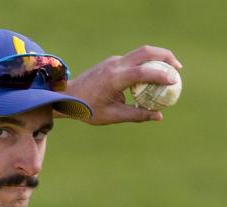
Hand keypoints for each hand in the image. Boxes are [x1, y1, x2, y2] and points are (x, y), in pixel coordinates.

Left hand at [63, 45, 182, 124]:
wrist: (67, 97)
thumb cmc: (88, 110)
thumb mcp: (113, 116)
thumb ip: (137, 115)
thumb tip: (158, 116)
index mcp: (114, 79)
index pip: (143, 72)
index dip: (161, 75)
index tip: (174, 81)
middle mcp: (115, 65)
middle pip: (146, 52)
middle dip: (165, 57)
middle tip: (178, 69)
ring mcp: (113, 61)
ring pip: (141, 52)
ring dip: (157, 57)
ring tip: (169, 70)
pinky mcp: (112, 61)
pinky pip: (133, 59)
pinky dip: (146, 63)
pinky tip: (151, 76)